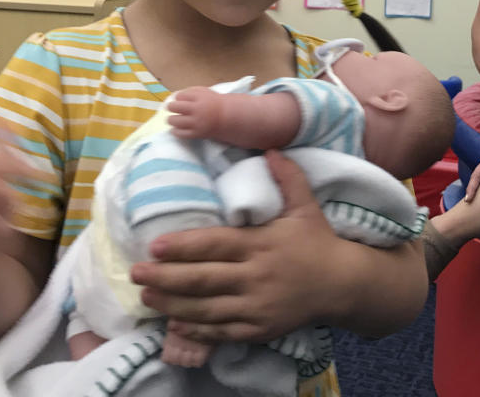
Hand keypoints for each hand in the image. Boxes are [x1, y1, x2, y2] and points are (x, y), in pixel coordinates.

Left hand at [130, 149, 340, 343]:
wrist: (343, 284)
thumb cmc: (318, 242)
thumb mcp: (305, 206)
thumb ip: (288, 177)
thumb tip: (270, 149)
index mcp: (262, 245)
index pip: (216, 245)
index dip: (183, 246)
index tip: (154, 245)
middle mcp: (256, 277)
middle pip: (203, 280)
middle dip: (166, 277)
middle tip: (136, 272)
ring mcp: (257, 307)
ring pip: (207, 308)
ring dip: (172, 303)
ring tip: (146, 294)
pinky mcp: (260, 329)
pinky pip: (221, 331)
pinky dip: (196, 328)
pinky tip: (174, 321)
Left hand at [167, 87, 222, 138]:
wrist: (226, 117)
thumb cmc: (212, 103)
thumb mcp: (204, 91)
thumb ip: (190, 91)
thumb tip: (173, 97)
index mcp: (200, 97)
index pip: (180, 96)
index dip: (178, 97)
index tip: (181, 100)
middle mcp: (197, 110)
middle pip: (174, 107)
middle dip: (171, 107)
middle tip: (172, 108)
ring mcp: (197, 123)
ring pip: (174, 121)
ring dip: (171, 119)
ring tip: (174, 119)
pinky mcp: (196, 133)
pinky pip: (180, 133)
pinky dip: (174, 131)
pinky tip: (175, 129)